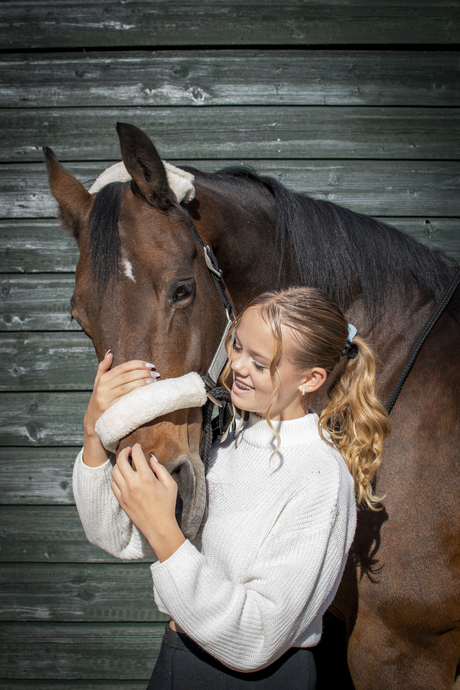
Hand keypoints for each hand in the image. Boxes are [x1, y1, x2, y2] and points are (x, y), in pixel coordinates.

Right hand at [82, 352, 159, 465]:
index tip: (150, 365)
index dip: (137, 364)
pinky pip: (126, 401)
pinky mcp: (111, 411)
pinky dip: (137, 395)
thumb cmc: (99, 401)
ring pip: (127, 388)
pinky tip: (147, 392)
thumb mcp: (98, 384)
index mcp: (102, 380)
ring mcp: (106, 400)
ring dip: (142, 383)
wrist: (93, 424)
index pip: (122, 368)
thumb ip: (103, 368)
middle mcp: (103, 389)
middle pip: (126, 377)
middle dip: (143, 373)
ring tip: (154, 380)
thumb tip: (110, 352)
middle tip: (155, 373)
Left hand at [111, 444, 184, 560]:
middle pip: (121, 460)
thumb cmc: (167, 505)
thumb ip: (160, 469)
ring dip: (119, 464)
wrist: (158, 526)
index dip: (136, 448)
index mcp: (146, 478)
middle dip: (124, 452)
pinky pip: (113, 484)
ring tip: (125, 463)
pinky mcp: (121, 500)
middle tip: (128, 450)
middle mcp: (133, 483)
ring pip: (114, 471)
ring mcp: (124, 492)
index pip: (136, 455)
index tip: (137, 446)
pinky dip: (116, 477)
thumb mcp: (170, 484)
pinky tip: (123, 476)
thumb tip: (151, 458)